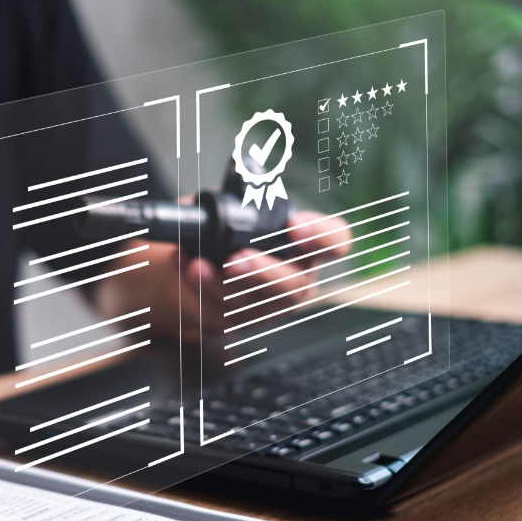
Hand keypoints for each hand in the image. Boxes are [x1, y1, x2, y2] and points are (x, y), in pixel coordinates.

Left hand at [185, 210, 352, 333]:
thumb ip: (232, 199)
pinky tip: (186, 269)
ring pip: (255, 305)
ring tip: (197, 266)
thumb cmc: (229, 230)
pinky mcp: (242, 321)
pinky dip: (200, 290)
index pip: (335, 241)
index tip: (293, 226)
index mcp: (305, 244)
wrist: (199, 263)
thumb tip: (213, 204)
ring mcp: (271, 305)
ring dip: (222, 285)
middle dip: (263, 271)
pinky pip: (225, 313)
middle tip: (235, 259)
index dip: (322, 235)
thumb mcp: (233, 204)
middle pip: (294, 283)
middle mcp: (296, 277)